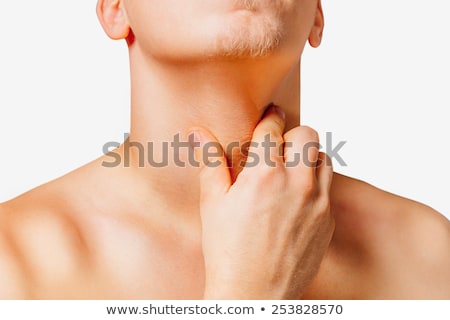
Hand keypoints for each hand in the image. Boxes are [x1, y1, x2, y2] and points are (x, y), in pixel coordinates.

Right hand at [192, 106, 334, 298]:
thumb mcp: (213, 203)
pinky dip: (315, 182)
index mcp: (264, 176)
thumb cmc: (228, 251)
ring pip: (324, 158)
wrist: (254, 294)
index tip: (269, 115)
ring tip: (288, 170)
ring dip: (307, 157)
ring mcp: (318, 203)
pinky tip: (296, 197)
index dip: (269, 117)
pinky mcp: (328, 221)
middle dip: (292, 134)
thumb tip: (197, 133)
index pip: (273, 129)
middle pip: (308, 134)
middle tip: (277, 147)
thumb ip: (210, 162)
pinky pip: (329, 187)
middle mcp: (297, 184)